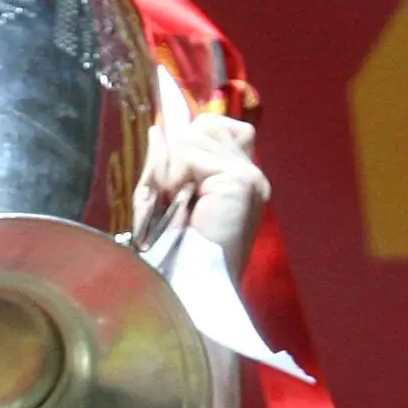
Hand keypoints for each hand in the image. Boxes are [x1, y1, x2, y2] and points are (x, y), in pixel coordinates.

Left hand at [138, 108, 271, 279]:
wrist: (190, 283)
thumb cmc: (173, 251)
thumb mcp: (162, 199)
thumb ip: (164, 163)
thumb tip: (157, 131)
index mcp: (236, 177)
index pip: (216, 126)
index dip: (191, 141)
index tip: (175, 177)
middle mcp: (250, 173)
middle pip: (206, 124)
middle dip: (179, 156)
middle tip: (174, 196)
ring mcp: (249, 175)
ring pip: (196, 135)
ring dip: (176, 169)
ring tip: (179, 204)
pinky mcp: (242, 180)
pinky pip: (193, 153)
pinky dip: (178, 176)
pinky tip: (185, 204)